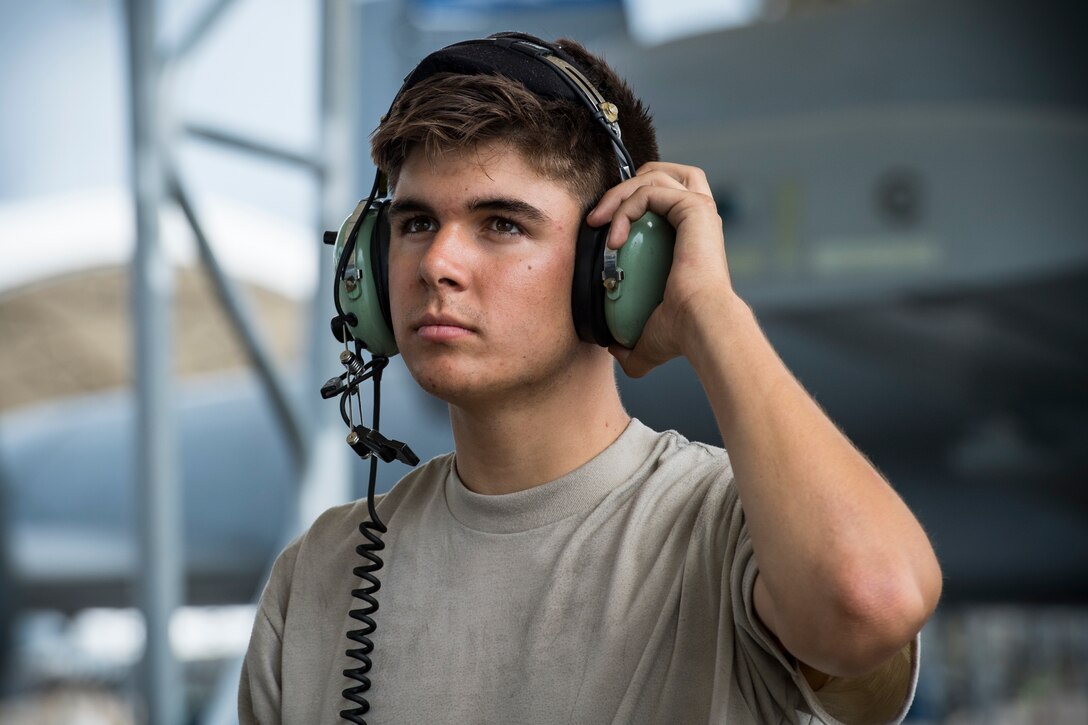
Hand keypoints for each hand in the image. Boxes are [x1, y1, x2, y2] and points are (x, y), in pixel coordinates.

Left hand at [586, 162, 736, 377]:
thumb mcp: (647, 338)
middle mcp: (699, 217)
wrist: (699, 328)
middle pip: (663, 172)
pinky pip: (650, 191)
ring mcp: (699, 209)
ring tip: (598, 223)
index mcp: (691, 237)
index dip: (631, 200)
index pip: (664, 196)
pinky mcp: (694, 208)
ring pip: (654, 174)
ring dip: (619, 194)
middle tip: (599, 216)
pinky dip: (626, 208)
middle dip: (626, 183)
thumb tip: (614, 350)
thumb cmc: (682, 333)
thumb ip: (631, 343)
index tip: (601, 229)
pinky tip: (614, 240)